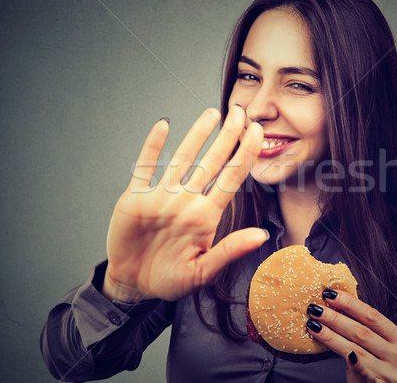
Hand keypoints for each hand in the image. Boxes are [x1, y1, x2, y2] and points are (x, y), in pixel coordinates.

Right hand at [103, 106, 266, 302]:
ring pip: (182, 159)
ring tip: (212, 113)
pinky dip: (153, 146)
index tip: (257, 132)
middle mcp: (187, 200)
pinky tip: (163, 126)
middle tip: (241, 111)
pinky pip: (146, 167)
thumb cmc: (170, 280)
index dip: (245, 155)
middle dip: (227, 136)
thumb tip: (262, 235)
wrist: (134, 284)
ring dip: (196, 135)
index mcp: (206, 216)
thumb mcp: (203, 271)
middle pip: (211, 162)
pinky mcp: (136, 197)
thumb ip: (230, 250)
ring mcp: (162, 196)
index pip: (231, 178)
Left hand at [306, 289, 396, 382]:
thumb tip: (336, 301)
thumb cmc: (377, 367)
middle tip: (315, 309)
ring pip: (355, 349)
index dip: (350, 303)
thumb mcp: (379, 347)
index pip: (373, 316)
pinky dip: (356, 364)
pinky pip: (365, 373)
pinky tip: (348, 356)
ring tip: (313, 325)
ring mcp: (390, 373)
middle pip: (362, 332)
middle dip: (336, 318)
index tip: (330, 294)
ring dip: (331, 336)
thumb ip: (366, 329)